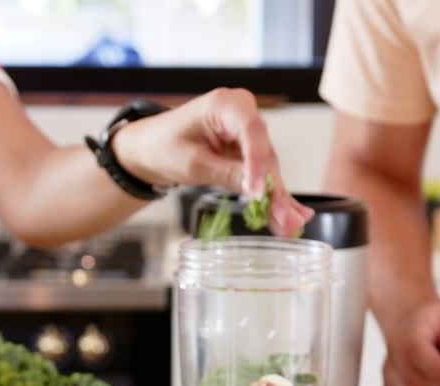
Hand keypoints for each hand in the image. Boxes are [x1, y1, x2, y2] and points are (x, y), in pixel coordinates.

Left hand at [112, 88, 312, 237]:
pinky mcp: (247, 151)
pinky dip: (271, 196)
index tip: (257, 192)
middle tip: (285, 219)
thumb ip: (226, 173)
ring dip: (277, 198)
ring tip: (288, 225)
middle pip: (266, 153)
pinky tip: (290, 215)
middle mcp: (242, 113)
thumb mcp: (191, 163)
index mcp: (224, 105)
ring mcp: (247, 133)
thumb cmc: (163, 146)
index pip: (251, 131)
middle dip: (274, 189)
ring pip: (268, 167)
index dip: (257, 163)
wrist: (150, 149)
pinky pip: (262, 174)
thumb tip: (257, 189)